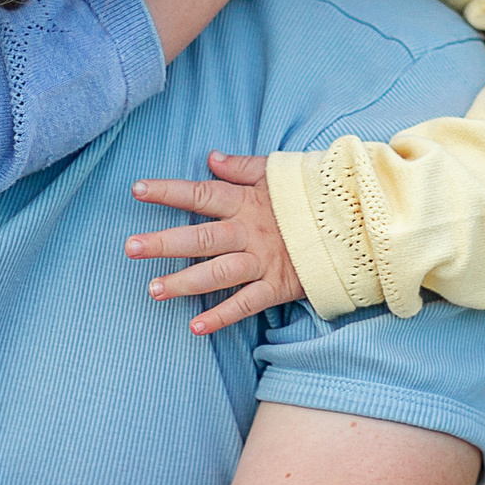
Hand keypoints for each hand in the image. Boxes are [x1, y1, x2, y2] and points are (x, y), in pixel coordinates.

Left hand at [125, 152, 303, 334]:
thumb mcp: (276, 174)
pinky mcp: (276, 286)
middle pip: (201, 237)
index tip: (137, 189)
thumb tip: (211, 157)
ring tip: (153, 289)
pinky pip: (245, 304)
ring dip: (185, 282)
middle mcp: (249, 232)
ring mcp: (262, 261)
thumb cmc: (309, 197)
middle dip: (164, 242)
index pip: (201, 193)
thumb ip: (241, 167)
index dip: (168, 191)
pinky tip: (196, 327)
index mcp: (245, 202)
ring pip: (218, 273)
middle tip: (130, 247)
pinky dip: (221, 317)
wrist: (354, 226)